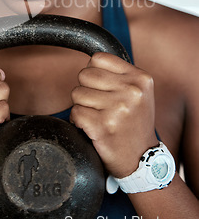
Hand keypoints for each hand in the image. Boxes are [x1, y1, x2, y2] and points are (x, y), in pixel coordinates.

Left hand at [70, 52, 157, 177]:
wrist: (142, 160)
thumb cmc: (134, 122)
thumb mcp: (139, 92)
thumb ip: (119, 74)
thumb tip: (89, 62)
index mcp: (140, 78)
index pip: (98, 58)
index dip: (93, 72)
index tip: (101, 87)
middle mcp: (132, 91)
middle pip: (85, 74)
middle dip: (85, 89)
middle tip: (98, 105)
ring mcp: (118, 109)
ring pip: (77, 93)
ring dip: (81, 106)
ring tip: (97, 116)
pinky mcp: (103, 126)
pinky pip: (75, 112)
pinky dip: (77, 121)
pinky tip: (92, 127)